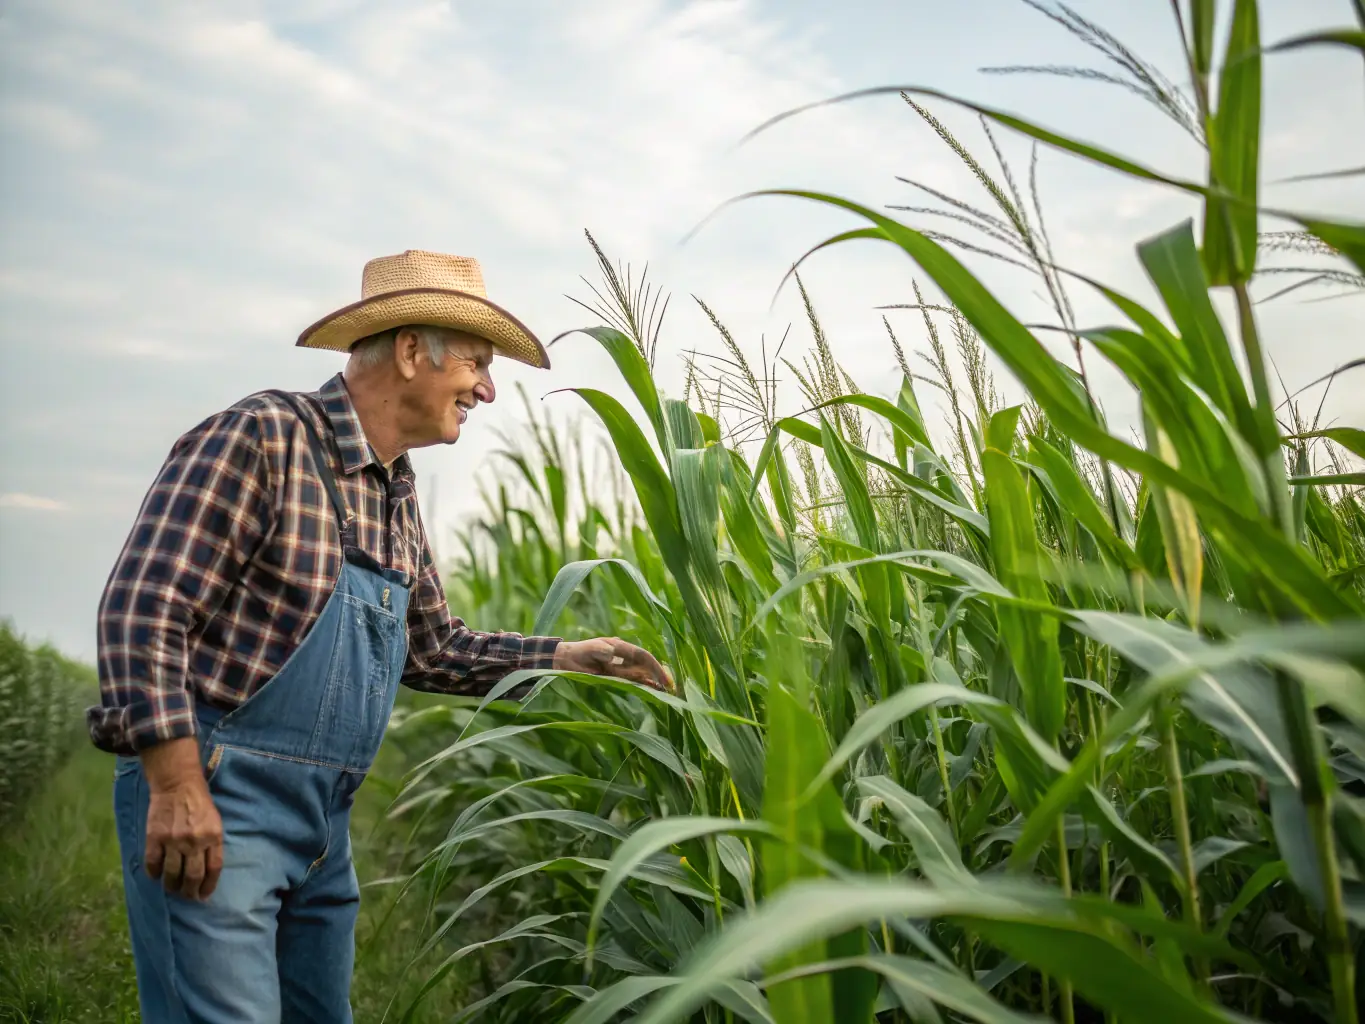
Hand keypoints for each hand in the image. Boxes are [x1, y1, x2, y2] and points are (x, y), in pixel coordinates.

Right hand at [140, 737, 223, 900]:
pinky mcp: (154, 838)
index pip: (214, 869)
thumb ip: (212, 844)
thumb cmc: (200, 802)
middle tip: (188, 897)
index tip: (204, 895)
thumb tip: (208, 872)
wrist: (177, 783)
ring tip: (172, 889)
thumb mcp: (215, 821)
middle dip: (190, 892)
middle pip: (193, 876)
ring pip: (171, 874)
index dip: (209, 886)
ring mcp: (173, 840)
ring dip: (172, 886)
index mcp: (213, 836)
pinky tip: (156, 876)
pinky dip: (154, 874)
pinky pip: (153, 864)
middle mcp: (194, 841)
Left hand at [553, 637, 673, 693]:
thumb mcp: (588, 649)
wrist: (565, 659)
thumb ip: (600, 650)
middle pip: (647, 665)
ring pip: (642, 674)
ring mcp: (620, 666)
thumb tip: (613, 655)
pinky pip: (633, 681)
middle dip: (660, 675)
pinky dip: (644, 685)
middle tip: (672, 689)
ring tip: (668, 692)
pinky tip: (653, 691)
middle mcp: (624, 656)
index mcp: (620, 647)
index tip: (664, 679)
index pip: (643, 656)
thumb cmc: (577, 652)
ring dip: (654, 682)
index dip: (655, 667)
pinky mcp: (616, 676)